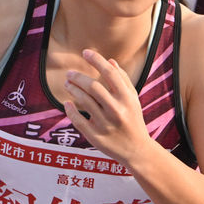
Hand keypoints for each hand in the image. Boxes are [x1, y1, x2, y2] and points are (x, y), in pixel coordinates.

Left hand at [62, 49, 152, 164]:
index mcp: (127, 99)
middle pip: (93, 86)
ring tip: (67, 84)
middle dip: (78, 77)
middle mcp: (117, 110)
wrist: (136, 150)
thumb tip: (110, 61)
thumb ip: (123, 80)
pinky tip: (67, 103)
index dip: (96, 60)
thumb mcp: (133, 99)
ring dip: (72, 90)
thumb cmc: (133, 120)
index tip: (85, 52)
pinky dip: (70, 110)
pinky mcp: (96, 137)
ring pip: (84, 101)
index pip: (110, 73)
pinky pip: (78, 120)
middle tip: (69, 73)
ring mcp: (106, 124)